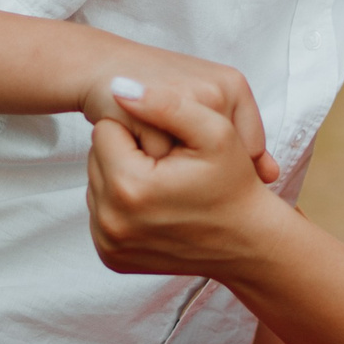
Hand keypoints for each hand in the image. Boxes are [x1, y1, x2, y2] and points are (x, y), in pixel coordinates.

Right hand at [75, 47, 279, 182]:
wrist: (102, 66)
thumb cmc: (155, 90)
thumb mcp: (203, 103)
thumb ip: (240, 138)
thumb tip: (273, 175)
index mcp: (234, 83)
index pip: (253, 148)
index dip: (227, 164)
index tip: (203, 161)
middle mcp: (217, 89)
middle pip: (225, 159)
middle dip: (201, 165)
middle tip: (173, 151)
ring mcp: (187, 99)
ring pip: (195, 163)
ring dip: (176, 169)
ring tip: (155, 148)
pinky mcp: (155, 113)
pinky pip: (162, 162)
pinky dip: (149, 164)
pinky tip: (136, 147)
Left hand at [88, 82, 291, 277]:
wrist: (246, 242)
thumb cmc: (234, 185)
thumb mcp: (215, 132)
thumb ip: (167, 103)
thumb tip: (119, 87)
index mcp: (130, 187)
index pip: (105, 129)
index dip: (139, 127)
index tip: (167, 142)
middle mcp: (111, 221)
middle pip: (97, 157)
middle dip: (128, 152)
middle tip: (168, 162)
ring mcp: (109, 243)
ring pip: (97, 183)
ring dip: (124, 176)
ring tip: (164, 182)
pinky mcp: (111, 257)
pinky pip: (102, 213)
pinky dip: (124, 204)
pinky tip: (156, 203)